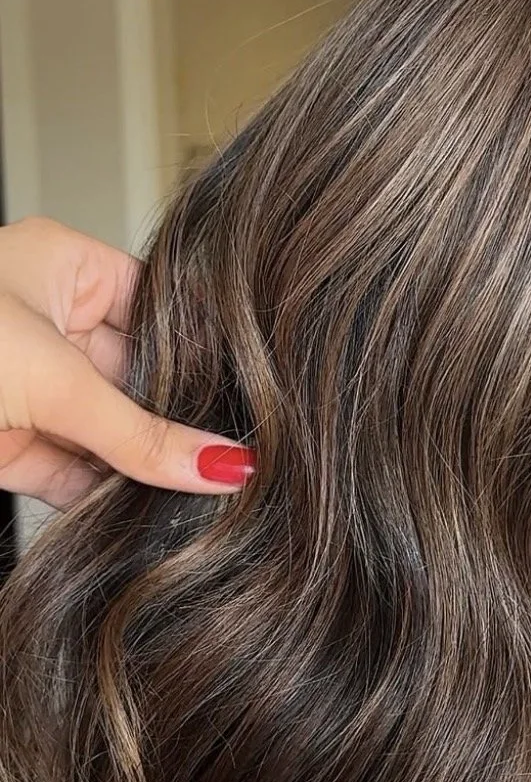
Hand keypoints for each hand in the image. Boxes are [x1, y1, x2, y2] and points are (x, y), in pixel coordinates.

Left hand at [0, 216, 255, 509]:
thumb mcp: (55, 383)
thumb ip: (143, 434)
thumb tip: (224, 465)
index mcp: (66, 266)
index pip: (164, 312)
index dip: (208, 359)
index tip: (254, 404)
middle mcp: (52, 322)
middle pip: (141, 380)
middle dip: (177, 426)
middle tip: (235, 465)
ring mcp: (32, 386)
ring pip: (112, 431)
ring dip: (145, 468)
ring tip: (205, 499)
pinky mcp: (12, 443)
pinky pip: (77, 472)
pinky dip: (106, 497)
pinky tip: (151, 515)